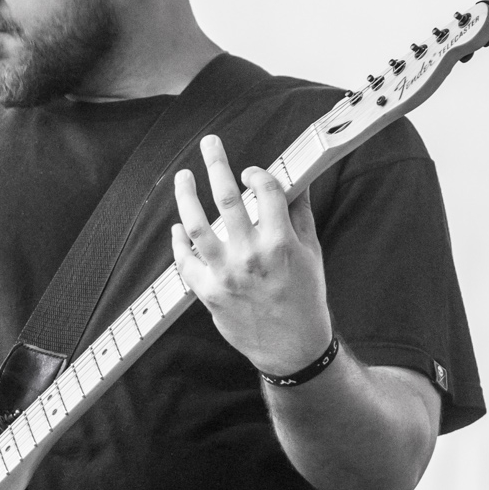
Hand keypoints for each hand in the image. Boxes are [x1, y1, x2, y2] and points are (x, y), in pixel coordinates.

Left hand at [171, 135, 332, 374]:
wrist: (291, 347)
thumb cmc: (305, 297)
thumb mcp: (311, 253)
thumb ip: (298, 215)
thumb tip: (294, 181)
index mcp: (282, 242)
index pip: (266, 191)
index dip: (257, 174)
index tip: (250, 171)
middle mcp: (252, 255)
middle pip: (227, 198)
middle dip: (216, 163)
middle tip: (209, 142)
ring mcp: (226, 274)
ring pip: (196, 225)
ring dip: (186, 196)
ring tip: (183, 176)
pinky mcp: (207, 292)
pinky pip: (184, 260)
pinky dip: (178, 240)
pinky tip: (178, 226)